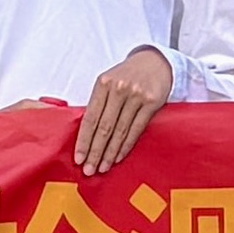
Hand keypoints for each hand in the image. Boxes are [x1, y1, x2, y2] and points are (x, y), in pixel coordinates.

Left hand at [77, 45, 174, 172]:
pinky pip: (136, 130)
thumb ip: (98, 103)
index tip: (78, 158)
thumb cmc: (126, 75)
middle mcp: (119, 89)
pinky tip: (118, 157)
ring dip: (110, 153)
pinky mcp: (151, 103)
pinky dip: (125, 146)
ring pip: (120, 131)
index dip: (83, 140)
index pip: (90, 118)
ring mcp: (136, 96)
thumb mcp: (108, 82)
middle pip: (104, 128)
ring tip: (102, 167)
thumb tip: (85, 134)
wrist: (155, 62)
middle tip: (89, 170)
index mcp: (102, 84)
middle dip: (95, 152)